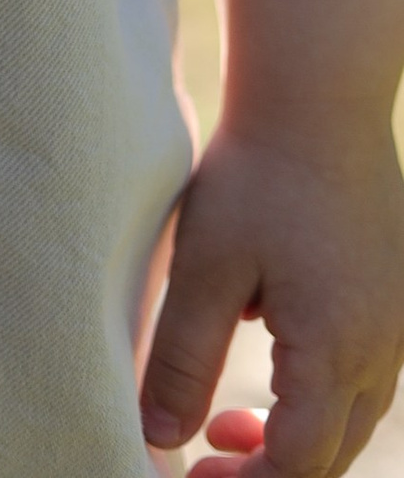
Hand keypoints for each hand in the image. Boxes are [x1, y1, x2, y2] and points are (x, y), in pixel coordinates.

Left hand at [139, 120, 403, 473]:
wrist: (317, 98)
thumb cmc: (256, 176)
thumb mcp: (204, 267)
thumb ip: (181, 357)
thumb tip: (157, 434)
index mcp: (334, 353)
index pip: (298, 465)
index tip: (190, 474)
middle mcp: (380, 351)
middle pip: (332, 456)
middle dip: (269, 473)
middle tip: (205, 455)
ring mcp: (396, 326)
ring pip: (353, 421)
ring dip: (296, 437)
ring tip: (229, 420)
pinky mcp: (394, 298)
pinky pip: (364, 377)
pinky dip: (318, 395)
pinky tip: (271, 355)